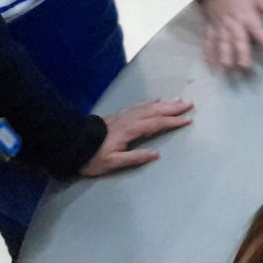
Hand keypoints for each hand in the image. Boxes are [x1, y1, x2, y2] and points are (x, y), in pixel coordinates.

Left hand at [79, 99, 194, 176]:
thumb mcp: (113, 162)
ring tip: (178, 100)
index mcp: (131, 130)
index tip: (189, 119)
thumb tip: (157, 154)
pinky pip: (138, 105)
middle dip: (173, 108)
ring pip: (148, 106)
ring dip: (164, 103)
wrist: (72, 144)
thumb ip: (135, 158)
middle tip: (190, 104)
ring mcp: (124, 116)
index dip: (174, 121)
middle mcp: (130, 119)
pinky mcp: (118, 115)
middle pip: (156, 111)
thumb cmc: (93, 157)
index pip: (157, 123)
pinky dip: (149, 102)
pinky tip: (154, 100)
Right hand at [197, 0, 262, 69]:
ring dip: (224, 56)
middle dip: (241, 53)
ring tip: (226, 68)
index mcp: (247, 15)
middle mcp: (234, 23)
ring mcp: (220, 26)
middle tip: (244, 67)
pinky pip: (208, 41)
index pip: (257, 30)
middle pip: (238, 40)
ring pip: (222, 43)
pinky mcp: (208, 26)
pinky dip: (208, 53)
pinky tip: (210, 64)